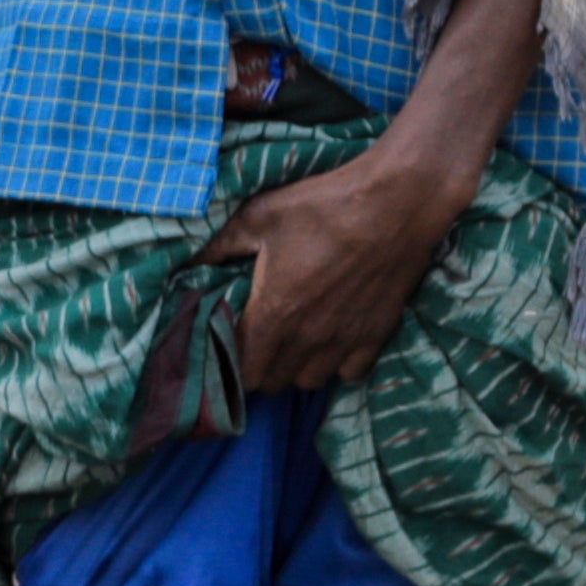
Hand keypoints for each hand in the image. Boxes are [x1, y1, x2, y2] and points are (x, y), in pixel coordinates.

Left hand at [203, 144, 475, 392]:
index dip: (231, 362)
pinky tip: (332, 340)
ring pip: (309, 382)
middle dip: (260, 367)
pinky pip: (349, 374)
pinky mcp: (375, 336)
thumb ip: (220, 245)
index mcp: (274, 313)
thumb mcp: (260, 215)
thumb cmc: (323, 207)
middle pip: (273, 381)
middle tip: (259, 340)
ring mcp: (343, 342)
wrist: (396, 204)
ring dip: (296, 368)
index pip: (242, 369)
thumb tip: (189, 262)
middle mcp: (306, 339)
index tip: (231, 343)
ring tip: (294, 343)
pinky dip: (337, 365)